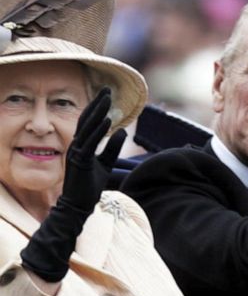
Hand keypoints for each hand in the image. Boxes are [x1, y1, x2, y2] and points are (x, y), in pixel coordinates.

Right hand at [21, 87, 126, 281]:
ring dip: (98, 112)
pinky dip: (98, 131)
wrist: (79, 206)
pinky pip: (89, 143)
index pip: (89, 121)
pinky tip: (107, 120)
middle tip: (107, 89)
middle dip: (97, 103)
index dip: (97, 107)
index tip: (107, 94)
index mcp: (82, 144)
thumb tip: (122, 131)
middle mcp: (77, 145)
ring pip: (87, 127)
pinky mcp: (79, 162)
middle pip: (86, 119)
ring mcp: (76, 152)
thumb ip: (112, 148)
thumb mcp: (106, 163)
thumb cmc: (90, 185)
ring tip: (108, 98)